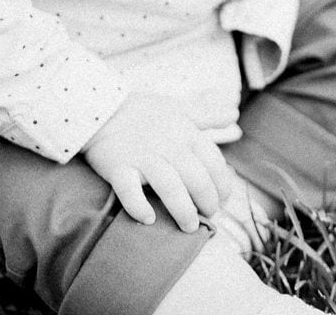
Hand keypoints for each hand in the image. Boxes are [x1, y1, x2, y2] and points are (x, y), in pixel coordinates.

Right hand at [81, 93, 231, 231]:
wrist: (101, 109)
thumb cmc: (143, 111)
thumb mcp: (178, 108)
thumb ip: (207, 113)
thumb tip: (234, 113)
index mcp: (185, 132)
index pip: (213, 162)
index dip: (222, 184)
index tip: (222, 200)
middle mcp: (168, 145)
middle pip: (196, 179)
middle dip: (207, 201)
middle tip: (208, 216)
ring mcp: (143, 157)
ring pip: (170, 187)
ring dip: (183, 210)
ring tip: (188, 227)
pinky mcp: (119, 168)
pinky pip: (129, 190)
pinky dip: (138, 206)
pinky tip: (148, 218)